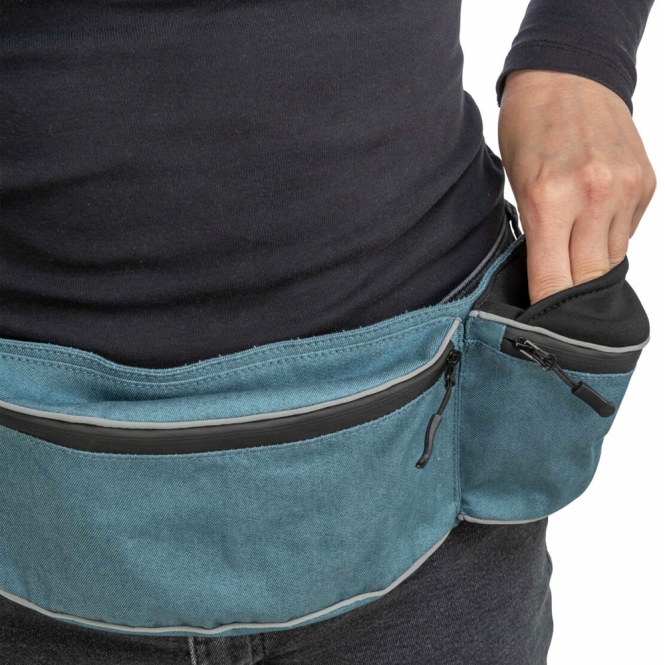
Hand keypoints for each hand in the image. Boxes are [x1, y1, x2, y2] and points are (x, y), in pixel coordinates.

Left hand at [498, 70, 656, 304]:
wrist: (568, 75)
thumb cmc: (528, 129)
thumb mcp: (515, 184)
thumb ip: (535, 233)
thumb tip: (546, 277)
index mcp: (550, 200)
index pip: (554, 281)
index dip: (545, 309)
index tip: (538, 328)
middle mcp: (594, 197)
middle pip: (590, 278)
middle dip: (572, 295)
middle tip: (556, 306)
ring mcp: (625, 189)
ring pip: (612, 258)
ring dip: (591, 264)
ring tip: (572, 254)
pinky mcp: (646, 183)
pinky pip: (627, 231)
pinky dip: (609, 235)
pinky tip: (592, 220)